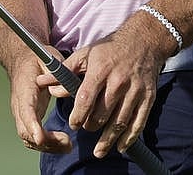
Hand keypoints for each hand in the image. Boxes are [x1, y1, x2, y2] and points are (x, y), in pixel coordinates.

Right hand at [8, 53, 72, 154]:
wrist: (22, 60)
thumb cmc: (38, 59)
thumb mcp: (49, 59)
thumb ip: (58, 73)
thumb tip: (68, 87)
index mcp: (24, 88)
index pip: (25, 111)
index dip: (32, 125)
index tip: (41, 138)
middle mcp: (19, 104)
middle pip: (25, 130)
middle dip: (45, 142)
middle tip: (67, 142)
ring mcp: (21, 113)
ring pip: (28, 138)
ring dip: (47, 147)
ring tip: (68, 145)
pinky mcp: (27, 119)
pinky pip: (32, 138)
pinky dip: (46, 145)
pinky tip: (61, 144)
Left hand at [37, 33, 163, 157]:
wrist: (143, 41)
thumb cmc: (110, 49)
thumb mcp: (85, 54)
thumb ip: (64, 71)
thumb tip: (43, 84)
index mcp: (100, 70)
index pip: (86, 98)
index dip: (78, 115)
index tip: (73, 124)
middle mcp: (118, 81)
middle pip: (102, 114)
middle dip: (91, 126)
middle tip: (86, 128)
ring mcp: (135, 91)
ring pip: (120, 122)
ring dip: (108, 139)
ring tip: (98, 151)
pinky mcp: (148, 98)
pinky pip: (139, 123)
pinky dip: (129, 138)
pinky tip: (120, 146)